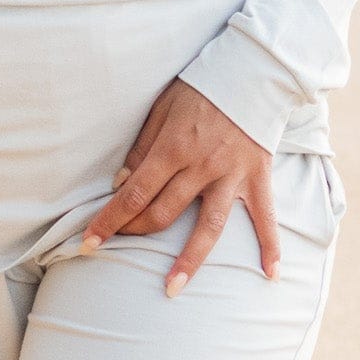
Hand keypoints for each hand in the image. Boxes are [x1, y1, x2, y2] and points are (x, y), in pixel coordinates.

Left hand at [79, 78, 275, 292]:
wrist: (252, 70)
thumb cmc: (201, 87)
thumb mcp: (162, 108)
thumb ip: (142, 147)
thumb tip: (121, 183)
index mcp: (173, 148)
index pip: (134, 193)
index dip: (109, 220)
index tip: (89, 242)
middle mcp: (201, 167)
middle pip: (163, 213)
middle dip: (135, 232)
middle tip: (117, 245)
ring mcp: (231, 176)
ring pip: (208, 227)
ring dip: (189, 260)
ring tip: (173, 288)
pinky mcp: (258, 178)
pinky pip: (265, 218)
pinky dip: (270, 246)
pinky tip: (270, 274)